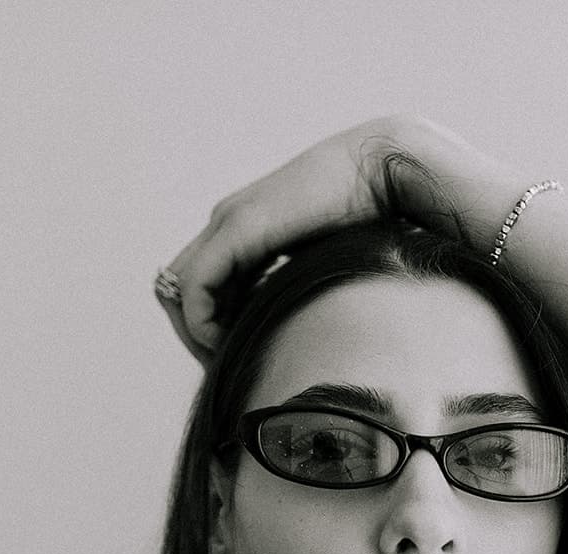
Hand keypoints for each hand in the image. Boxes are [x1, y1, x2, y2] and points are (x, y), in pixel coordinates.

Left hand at [158, 115, 522, 361]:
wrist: (388, 169)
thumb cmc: (377, 221)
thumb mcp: (328, 269)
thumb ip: (306, 294)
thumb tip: (307, 343)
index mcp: (249, 232)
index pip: (204, 288)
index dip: (214, 329)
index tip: (244, 360)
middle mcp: (229, 224)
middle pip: (180, 291)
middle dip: (198, 336)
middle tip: (230, 369)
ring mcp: (228, 222)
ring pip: (178, 290)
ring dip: (197, 334)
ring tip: (231, 362)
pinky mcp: (237, 228)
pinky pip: (194, 287)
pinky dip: (202, 322)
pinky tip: (230, 343)